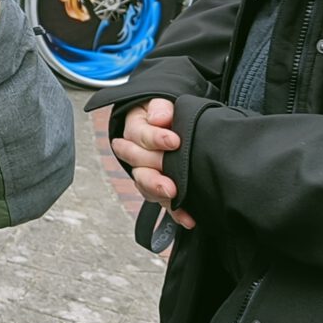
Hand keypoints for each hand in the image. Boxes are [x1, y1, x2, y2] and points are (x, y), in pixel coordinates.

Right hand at [111, 98, 194, 228]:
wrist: (167, 125)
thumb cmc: (163, 113)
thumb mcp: (160, 103)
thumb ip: (161, 108)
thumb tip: (160, 119)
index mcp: (135, 130)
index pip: (140, 136)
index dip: (156, 139)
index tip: (174, 140)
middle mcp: (135, 154)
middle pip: (138, 164)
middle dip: (153, 174)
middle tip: (170, 181)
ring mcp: (145, 172)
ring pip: (145, 184)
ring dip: (158, 192)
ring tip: (173, 196)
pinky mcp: (159, 188)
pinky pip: (164, 202)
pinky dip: (175, 212)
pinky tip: (187, 219)